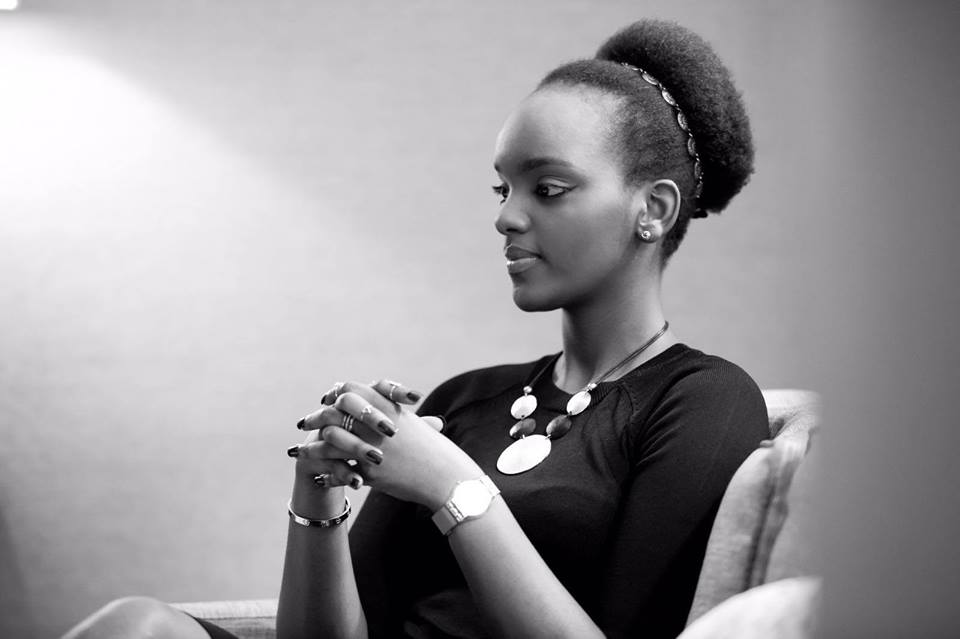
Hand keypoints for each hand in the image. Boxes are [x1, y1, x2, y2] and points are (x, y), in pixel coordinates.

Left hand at [304, 380, 481, 509]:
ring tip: (297, 452)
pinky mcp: (371, 473)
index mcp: (387, 407)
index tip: (325, 400)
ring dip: (311, 449)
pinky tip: (320, 477)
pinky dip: (328, 475)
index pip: (350, 391)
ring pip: (330, 444)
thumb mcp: (412, 423)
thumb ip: (390, 410)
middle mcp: (376, 425)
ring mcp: (372, 449)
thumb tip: (373, 400)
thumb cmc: (432, 449)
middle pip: (334, 414)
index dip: (334, 394)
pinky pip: (341, 472)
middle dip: (315, 418)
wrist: (445, 476)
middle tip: (304, 424)